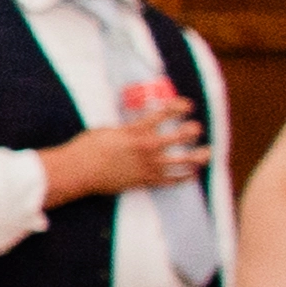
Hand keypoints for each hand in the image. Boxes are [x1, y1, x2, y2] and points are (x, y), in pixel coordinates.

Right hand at [41, 105, 206, 203]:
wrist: (79, 171)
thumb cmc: (87, 147)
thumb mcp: (107, 129)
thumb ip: (126, 128)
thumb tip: (135, 127)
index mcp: (136, 131)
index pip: (164, 114)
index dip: (179, 107)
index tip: (188, 105)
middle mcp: (146, 147)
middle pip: (178, 137)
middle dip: (191, 131)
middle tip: (196, 129)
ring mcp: (147, 166)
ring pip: (180, 161)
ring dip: (196, 157)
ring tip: (206, 153)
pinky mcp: (144, 181)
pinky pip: (170, 181)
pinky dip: (183, 178)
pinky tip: (191, 175)